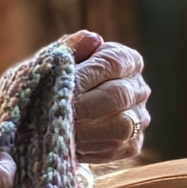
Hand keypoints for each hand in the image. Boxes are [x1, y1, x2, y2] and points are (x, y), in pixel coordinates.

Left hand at [64, 30, 150, 162]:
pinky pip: (115, 148)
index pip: (112, 63)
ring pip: (121, 126)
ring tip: (61, 128)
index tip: (61, 84)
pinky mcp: (131, 145)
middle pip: (118, 96)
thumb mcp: (54, 61)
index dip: (86, 74)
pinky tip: (69, 141)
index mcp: (125, 60)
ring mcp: (139, 118)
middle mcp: (138, 88)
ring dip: (87, 129)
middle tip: (57, 111)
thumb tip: (91, 39)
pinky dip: (89, 147)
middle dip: (83, 105)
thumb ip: (69, 48)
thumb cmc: (52, 80)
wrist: (47, 112)